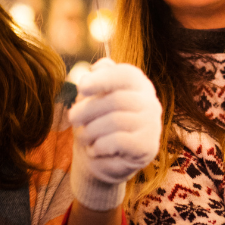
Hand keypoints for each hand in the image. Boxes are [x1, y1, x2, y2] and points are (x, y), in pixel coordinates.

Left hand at [68, 58, 162, 210]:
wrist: (103, 158)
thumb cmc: (97, 121)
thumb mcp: (93, 97)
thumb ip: (97, 80)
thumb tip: (99, 67)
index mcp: (139, 84)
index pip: (125, 75)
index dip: (102, 79)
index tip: (81, 87)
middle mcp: (151, 102)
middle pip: (116, 99)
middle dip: (88, 109)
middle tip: (72, 118)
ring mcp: (153, 124)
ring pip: (116, 121)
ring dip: (91, 130)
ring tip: (82, 136)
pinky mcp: (148, 146)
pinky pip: (119, 141)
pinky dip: (100, 145)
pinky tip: (95, 148)